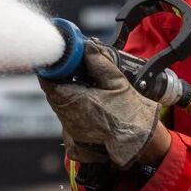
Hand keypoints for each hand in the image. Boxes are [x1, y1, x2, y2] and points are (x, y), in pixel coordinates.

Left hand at [38, 40, 161, 167]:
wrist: (140, 141)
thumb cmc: (131, 113)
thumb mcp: (117, 82)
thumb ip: (99, 62)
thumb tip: (88, 46)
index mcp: (75, 102)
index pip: (49, 83)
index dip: (52, 71)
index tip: (60, 63)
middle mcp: (69, 119)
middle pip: (54, 95)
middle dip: (61, 83)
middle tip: (75, 74)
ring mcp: (71, 132)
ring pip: (60, 109)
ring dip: (68, 98)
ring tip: (87, 93)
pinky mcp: (75, 143)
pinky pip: (67, 123)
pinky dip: (74, 114)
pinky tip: (90, 111)